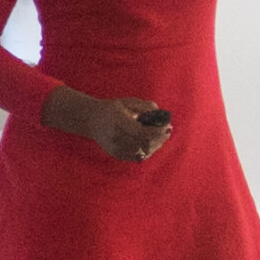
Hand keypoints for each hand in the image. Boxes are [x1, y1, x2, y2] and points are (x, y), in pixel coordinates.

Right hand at [46, 89, 172, 161]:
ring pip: (143, 152)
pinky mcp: (117, 155)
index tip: (167, 126)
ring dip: (156, 145)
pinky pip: (138, 157)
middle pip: (145, 144)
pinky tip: (152, 143)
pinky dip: (148, 150)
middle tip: (168, 130)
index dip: (158, 132)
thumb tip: (162, 114)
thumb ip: (146, 106)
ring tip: (162, 136)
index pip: (142, 133)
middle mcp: (116, 138)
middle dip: (160, 138)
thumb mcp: (128, 102)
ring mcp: (116, 148)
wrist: (92, 120)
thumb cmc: (113, 108)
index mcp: (118, 122)